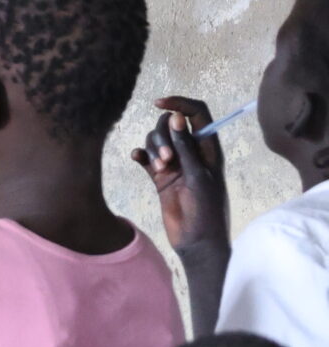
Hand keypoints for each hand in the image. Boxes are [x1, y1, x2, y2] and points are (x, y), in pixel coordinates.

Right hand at [131, 96, 229, 253]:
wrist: (198, 242)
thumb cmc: (208, 210)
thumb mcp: (199, 176)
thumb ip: (186, 147)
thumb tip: (176, 117)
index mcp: (208, 149)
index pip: (197, 114)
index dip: (180, 104)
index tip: (159, 104)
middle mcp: (191, 152)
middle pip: (170, 126)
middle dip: (162, 136)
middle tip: (166, 159)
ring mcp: (175, 163)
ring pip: (156, 140)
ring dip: (153, 149)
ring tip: (159, 169)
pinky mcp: (160, 177)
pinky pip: (145, 157)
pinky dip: (140, 155)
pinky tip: (137, 160)